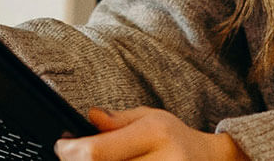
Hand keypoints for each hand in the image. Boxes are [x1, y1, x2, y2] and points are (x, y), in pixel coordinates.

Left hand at [54, 107, 249, 160]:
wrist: (210, 160)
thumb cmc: (176, 138)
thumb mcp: (150, 117)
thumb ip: (118, 120)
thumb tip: (89, 117)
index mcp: (156, 134)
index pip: (97, 151)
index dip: (70, 151)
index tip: (63, 146)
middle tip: (72, 155)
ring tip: (94, 160)